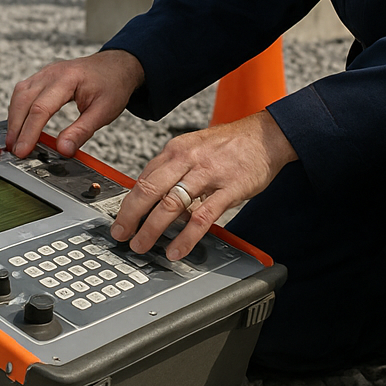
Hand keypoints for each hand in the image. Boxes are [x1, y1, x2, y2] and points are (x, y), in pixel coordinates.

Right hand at [6, 50, 143, 157]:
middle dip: (16, 127)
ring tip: (13, 140)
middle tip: (13, 150)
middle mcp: (53, 72)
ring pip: (20, 94)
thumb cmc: (112, 84)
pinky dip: (18, 108)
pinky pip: (24, 91)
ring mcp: (46, 72)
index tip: (23, 150)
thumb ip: (81, 131)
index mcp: (68, 79)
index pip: (41, 108)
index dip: (29, 132)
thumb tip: (63, 149)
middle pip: (24, 100)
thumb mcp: (104, 112)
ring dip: (14, 118)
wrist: (117, 65)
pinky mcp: (44, 76)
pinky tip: (19, 123)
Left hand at [109, 111, 296, 260]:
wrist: (265, 136)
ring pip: (171, 204)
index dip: (128, 201)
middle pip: (149, 189)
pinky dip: (186, 237)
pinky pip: (202, 217)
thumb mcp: (194, 147)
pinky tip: (176, 250)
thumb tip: (150, 190)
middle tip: (121, 234)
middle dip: (130, 216)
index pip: (143, 177)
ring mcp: (208, 174)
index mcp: (176, 150)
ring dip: (152, 229)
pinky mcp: (229, 189)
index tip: (120, 219)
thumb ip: (173, 168)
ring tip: (142, 245)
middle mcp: (187, 160)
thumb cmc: (230, 144)